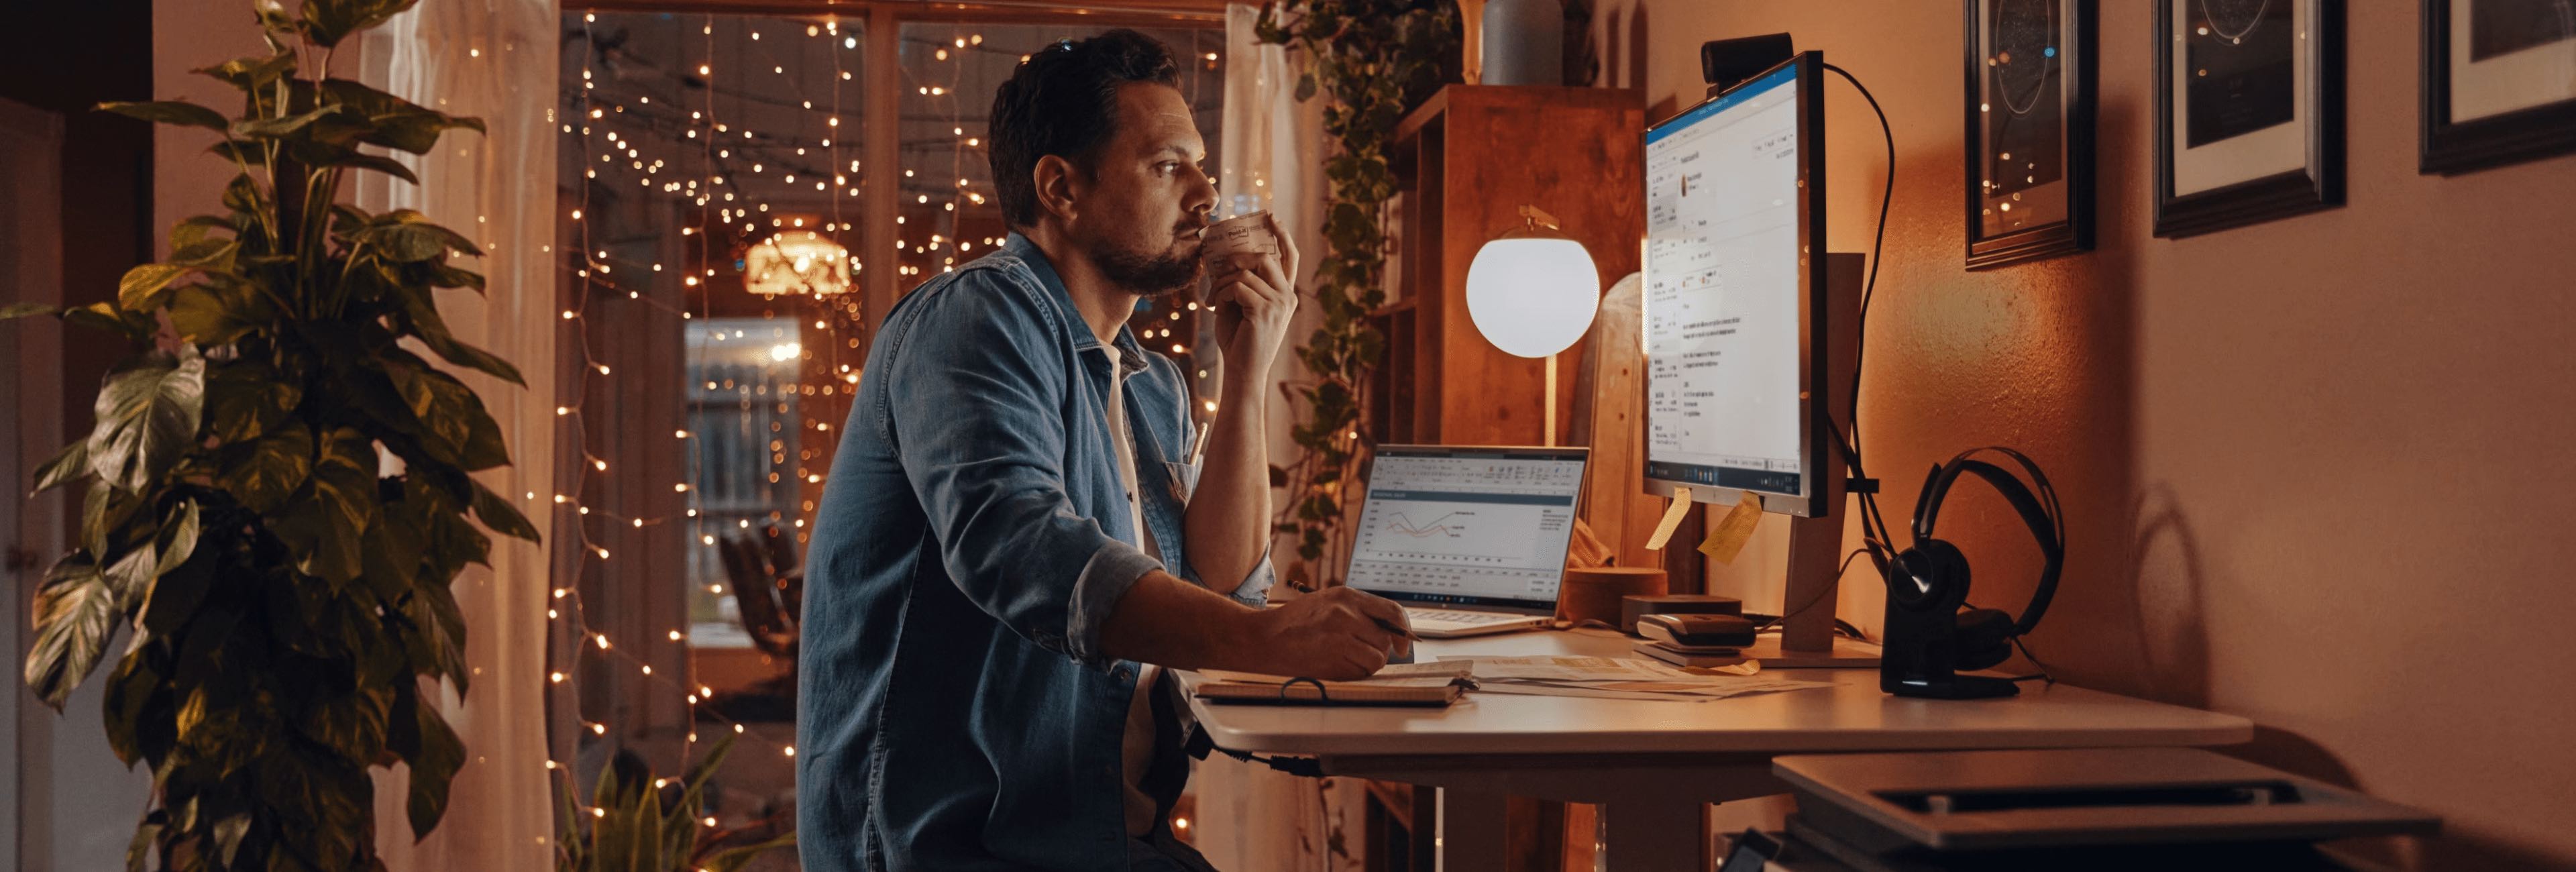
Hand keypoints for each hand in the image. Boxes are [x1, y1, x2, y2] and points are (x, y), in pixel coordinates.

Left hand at [1209, 213, 1300, 374]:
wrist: (1243, 372)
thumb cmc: (1239, 339)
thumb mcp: (1240, 305)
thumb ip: (1241, 282)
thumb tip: (1224, 256)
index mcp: (1285, 294)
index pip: (1290, 257)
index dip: (1282, 235)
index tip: (1272, 217)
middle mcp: (1287, 296)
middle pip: (1263, 257)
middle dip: (1236, 257)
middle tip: (1219, 265)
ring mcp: (1278, 303)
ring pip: (1245, 271)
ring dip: (1222, 282)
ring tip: (1214, 298)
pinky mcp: (1264, 310)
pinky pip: (1236, 286)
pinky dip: (1221, 293)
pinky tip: (1217, 307)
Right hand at [1247, 586, 1412, 680]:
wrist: (1265, 639)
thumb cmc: (1297, 621)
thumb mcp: (1329, 602)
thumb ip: (1359, 612)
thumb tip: (1392, 634)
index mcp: (1347, 596)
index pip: (1392, 611)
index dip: (1403, 631)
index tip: (1403, 645)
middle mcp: (1346, 615)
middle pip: (1384, 641)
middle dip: (1378, 650)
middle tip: (1358, 651)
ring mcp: (1340, 640)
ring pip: (1376, 660)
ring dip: (1367, 664)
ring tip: (1346, 658)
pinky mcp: (1333, 662)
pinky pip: (1360, 673)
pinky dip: (1353, 673)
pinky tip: (1335, 664)